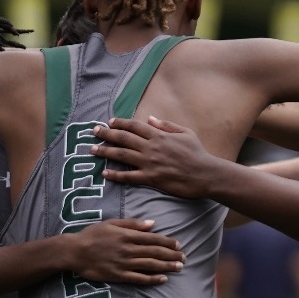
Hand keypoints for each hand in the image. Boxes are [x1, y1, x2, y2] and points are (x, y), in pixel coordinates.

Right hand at [65, 218, 185, 284]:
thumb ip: (133, 224)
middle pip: (155, 252)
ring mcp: (124, 263)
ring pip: (150, 265)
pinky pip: (139, 278)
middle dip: (172, 255)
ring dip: (167, 266)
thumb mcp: (112, 223)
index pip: (153, 239)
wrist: (75, 251)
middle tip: (185, 257)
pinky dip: (152, 279)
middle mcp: (128, 249)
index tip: (179, 245)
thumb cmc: (92, 235)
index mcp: (127, 235)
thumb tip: (152, 223)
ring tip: (179, 267)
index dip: (168, 242)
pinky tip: (163, 279)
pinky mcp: (118, 275)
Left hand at [93, 116, 218, 198]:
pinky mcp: (151, 178)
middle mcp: (151, 147)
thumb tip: (150, 118)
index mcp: (159, 135)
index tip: (109, 122)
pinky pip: (129, 176)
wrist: (205, 174)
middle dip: (107, 134)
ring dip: (106, 152)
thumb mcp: (185, 133)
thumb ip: (166, 125)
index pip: (134, 126)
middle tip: (94, 132)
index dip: (120, 123)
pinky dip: (115, 175)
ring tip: (93, 150)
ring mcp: (149, 163)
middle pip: (123, 138)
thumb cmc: (198, 153)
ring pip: (122, 156)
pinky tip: (105, 173)